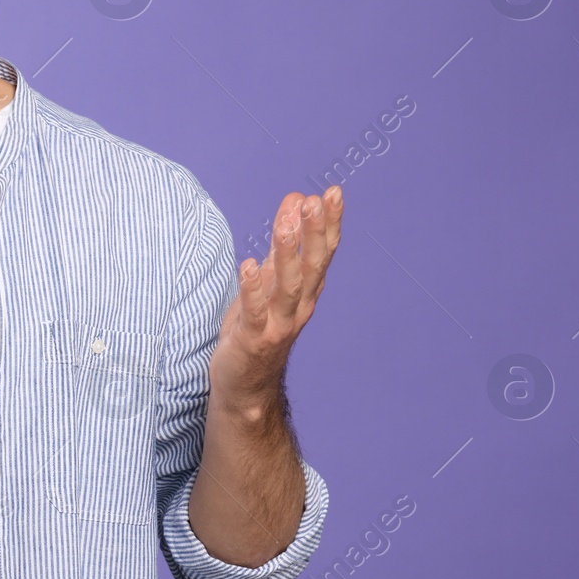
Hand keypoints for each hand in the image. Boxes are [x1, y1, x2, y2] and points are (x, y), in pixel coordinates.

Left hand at [210, 185, 343, 405]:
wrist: (246, 385)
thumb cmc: (258, 326)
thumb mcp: (272, 279)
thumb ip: (284, 243)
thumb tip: (297, 199)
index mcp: (306, 290)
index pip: (323, 252)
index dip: (329, 223)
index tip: (332, 192)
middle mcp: (298, 306)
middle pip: (312, 265)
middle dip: (314, 232)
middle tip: (315, 200)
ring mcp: (277, 324)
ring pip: (287, 286)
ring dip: (286, 255)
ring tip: (282, 226)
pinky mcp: (253, 338)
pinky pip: (255, 311)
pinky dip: (252, 289)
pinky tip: (248, 265)